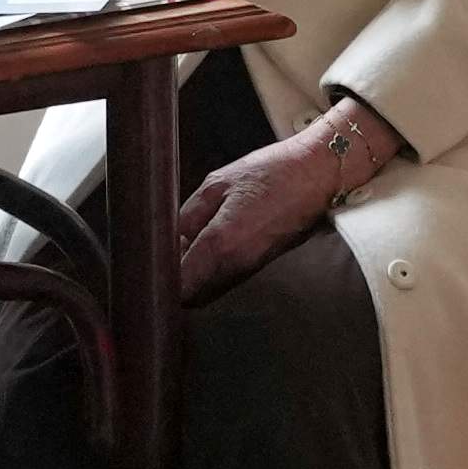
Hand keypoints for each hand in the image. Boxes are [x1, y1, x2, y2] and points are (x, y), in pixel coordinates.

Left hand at [174, 94, 394, 305]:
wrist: (319, 175)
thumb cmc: (270, 173)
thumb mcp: (217, 184)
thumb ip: (187, 216)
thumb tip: (167, 240)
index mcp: (220, 243)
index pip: (179, 286)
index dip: (160, 280)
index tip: (148, 265)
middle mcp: (235, 266)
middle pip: (192, 296)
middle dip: (173, 282)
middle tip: (161, 254)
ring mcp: (250, 270)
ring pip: (209, 290)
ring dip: (192, 277)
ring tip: (182, 246)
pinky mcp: (260, 266)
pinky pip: (225, 280)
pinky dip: (210, 271)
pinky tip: (206, 245)